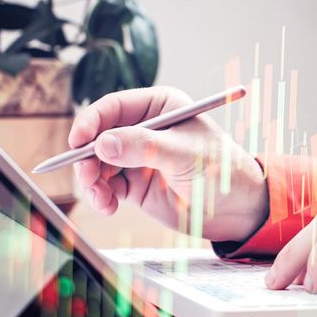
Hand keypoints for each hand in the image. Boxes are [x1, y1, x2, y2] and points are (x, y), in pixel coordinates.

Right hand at [68, 86, 268, 241]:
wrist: (237, 209)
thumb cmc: (222, 170)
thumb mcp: (184, 155)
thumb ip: (143, 147)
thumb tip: (102, 143)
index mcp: (160, 107)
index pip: (114, 107)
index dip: (91, 122)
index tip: (78, 142)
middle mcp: (145, 129)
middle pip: (98, 136)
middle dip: (88, 158)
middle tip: (89, 179)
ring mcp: (138, 157)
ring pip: (97, 163)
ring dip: (92, 181)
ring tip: (103, 200)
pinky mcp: (136, 183)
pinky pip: (106, 186)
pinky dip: (101, 196)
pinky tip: (109, 207)